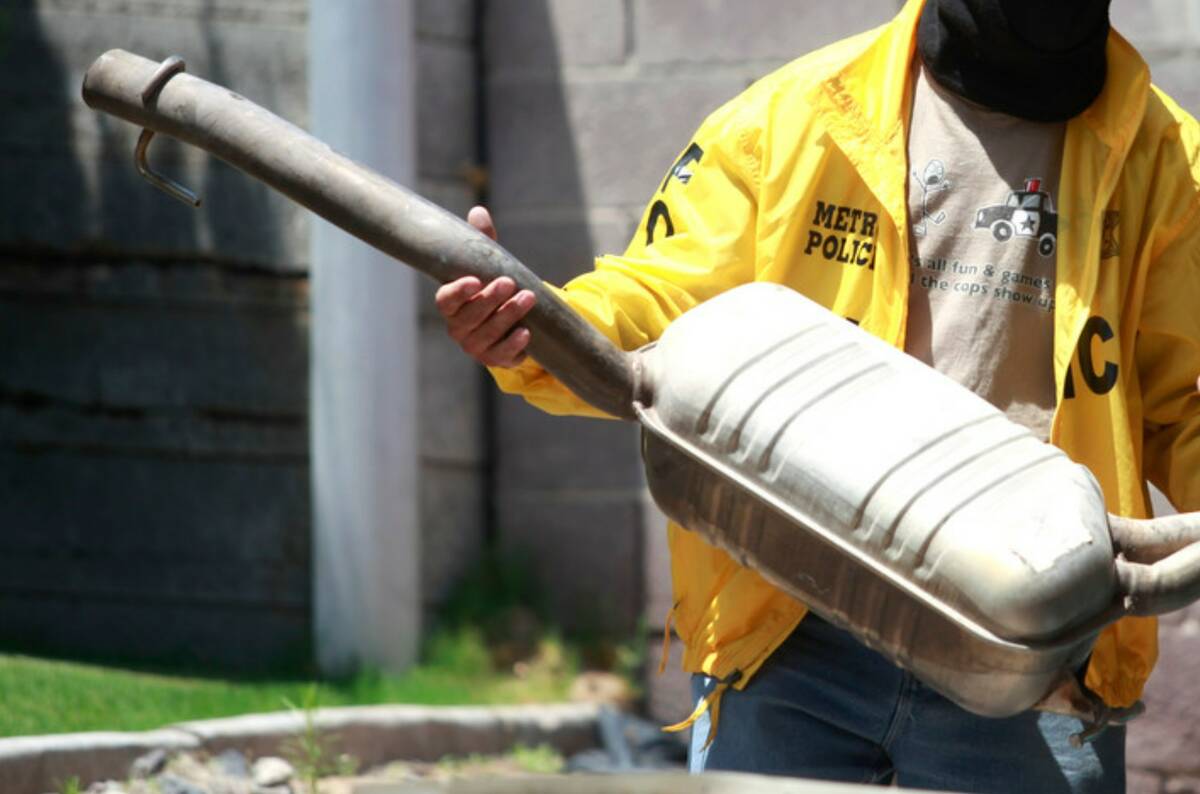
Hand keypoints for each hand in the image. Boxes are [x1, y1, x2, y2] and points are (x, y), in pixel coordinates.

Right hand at [434, 206, 536, 367]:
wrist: (511, 319)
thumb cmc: (492, 285)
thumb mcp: (488, 263)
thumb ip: (482, 240)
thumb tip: (478, 212)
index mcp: (451, 305)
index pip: (446, 300)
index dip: (458, 292)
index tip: (475, 280)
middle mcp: (458, 328)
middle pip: (469, 317)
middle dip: (490, 299)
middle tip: (509, 282)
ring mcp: (475, 346)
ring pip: (488, 334)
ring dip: (508, 316)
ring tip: (528, 298)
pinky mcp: (494, 359)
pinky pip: (502, 356)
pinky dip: (514, 345)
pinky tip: (526, 332)